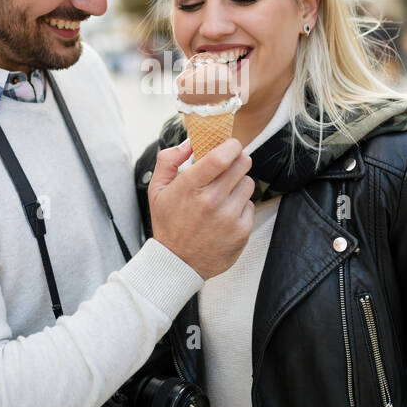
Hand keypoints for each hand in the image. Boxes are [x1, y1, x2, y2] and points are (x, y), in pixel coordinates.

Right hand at [148, 137, 254, 279]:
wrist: (177, 263)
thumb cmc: (168, 224)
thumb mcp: (156, 189)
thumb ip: (169, 160)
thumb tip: (190, 142)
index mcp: (190, 187)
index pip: (221, 156)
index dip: (231, 145)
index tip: (230, 145)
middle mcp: (211, 201)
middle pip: (243, 164)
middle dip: (237, 160)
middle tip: (229, 167)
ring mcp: (228, 217)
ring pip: (249, 183)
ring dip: (239, 184)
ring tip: (224, 194)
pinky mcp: (241, 231)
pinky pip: (250, 205)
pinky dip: (240, 206)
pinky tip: (226, 213)